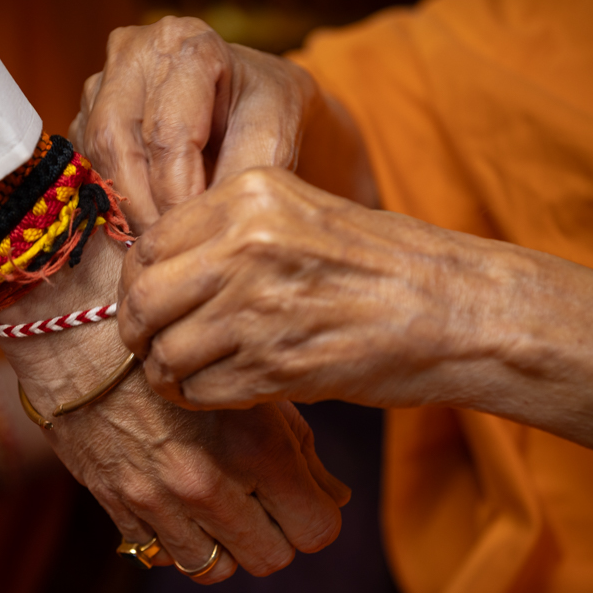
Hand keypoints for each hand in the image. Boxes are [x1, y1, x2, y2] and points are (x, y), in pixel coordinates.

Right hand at [0, 236, 349, 582]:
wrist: (84, 328)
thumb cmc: (181, 341)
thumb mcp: (250, 378)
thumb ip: (297, 443)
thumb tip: (334, 498)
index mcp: (256, 448)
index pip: (317, 531)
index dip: (316, 515)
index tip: (305, 497)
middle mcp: (208, 484)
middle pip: (271, 559)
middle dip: (274, 534)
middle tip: (264, 502)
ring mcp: (159, 500)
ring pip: (214, 568)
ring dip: (223, 542)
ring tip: (219, 504)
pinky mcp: (117, 504)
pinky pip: (159, 553)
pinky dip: (174, 536)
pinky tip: (175, 499)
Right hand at [68, 16, 376, 230]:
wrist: (250, 96)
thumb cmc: (266, 112)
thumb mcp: (273, 141)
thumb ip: (236, 179)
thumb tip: (199, 226)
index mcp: (186, 44)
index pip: (168, 134)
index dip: (178, 196)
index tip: (194, 239)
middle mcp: (133, 52)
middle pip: (121, 143)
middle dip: (146, 207)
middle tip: (171, 250)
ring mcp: (102, 80)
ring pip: (98, 156)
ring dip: (126, 206)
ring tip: (159, 241)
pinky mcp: (87, 111)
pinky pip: (87, 163)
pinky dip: (113, 198)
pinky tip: (142, 221)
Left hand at [118, 167, 509, 409]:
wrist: (455, 310)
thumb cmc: (379, 263)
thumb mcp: (300, 214)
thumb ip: (227, 230)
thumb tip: (152, 267)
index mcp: (249, 194)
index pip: (150, 242)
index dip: (137, 281)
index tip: (148, 299)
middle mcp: (246, 244)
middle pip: (143, 299)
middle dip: (138, 330)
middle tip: (150, 344)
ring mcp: (258, 307)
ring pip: (165, 351)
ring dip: (167, 371)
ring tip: (184, 372)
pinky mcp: (274, 365)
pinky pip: (200, 389)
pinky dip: (197, 397)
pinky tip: (215, 390)